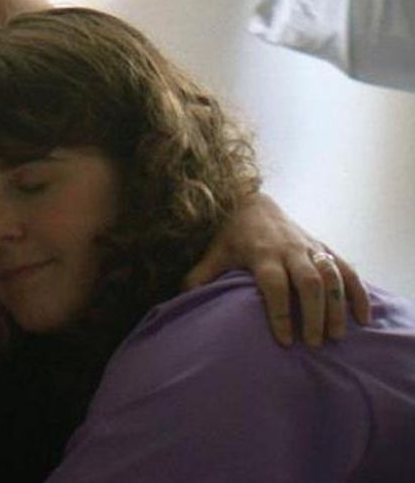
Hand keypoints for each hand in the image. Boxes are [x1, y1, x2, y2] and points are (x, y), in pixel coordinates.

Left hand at [184, 192, 370, 346]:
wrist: (253, 202)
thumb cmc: (231, 234)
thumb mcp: (214, 252)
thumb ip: (202, 275)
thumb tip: (182, 298)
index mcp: (262, 253)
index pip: (274, 285)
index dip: (280, 313)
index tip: (284, 340)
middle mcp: (290, 250)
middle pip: (309, 283)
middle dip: (314, 315)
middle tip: (314, 343)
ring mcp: (310, 248)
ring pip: (332, 276)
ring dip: (337, 307)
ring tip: (336, 336)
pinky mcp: (324, 247)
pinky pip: (347, 270)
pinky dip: (358, 293)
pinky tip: (363, 318)